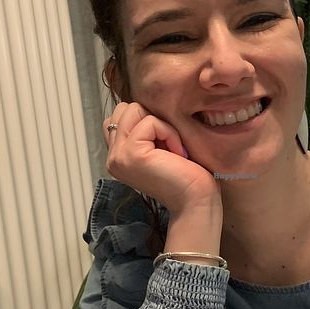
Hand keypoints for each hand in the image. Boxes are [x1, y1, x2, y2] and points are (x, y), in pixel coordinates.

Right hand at [103, 102, 219, 214]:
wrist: (197, 202)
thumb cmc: (187, 176)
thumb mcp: (159, 147)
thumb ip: (143, 131)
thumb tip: (143, 106)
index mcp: (117, 156)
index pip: (119, 116)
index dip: (146, 121)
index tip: (165, 147)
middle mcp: (112, 157)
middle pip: (125, 108)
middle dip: (152, 119)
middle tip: (168, 147)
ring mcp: (118, 156)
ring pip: (134, 109)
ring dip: (161, 125)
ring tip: (172, 150)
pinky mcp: (130, 153)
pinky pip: (150, 122)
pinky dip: (169, 133)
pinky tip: (176, 154)